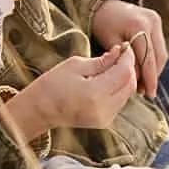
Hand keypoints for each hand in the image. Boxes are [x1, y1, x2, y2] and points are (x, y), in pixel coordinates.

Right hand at [0, 45, 138, 137]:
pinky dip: (119, 89)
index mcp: (95, 93)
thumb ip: (101, 61)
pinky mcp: (104, 121)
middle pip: (129, 85)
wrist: (39, 110)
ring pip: (127, 94)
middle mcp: (103, 109)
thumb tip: (118, 52)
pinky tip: (109, 79)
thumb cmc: (51, 84)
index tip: (125, 47)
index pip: (124, 73)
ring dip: (125, 78)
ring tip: (114, 65)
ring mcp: (105, 118)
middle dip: (129, 67)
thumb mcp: (75, 65)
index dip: (127, 58)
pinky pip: (119, 102)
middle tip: (121, 54)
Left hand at [91, 0, 165, 95]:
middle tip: (145, 92)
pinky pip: (159, 46)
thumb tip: (136, 80)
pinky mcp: (156, 22)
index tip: (148, 94)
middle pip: (158, 56)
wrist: (103, 5)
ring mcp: (156, 20)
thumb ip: (124, 61)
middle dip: (153, 76)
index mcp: (139, 26)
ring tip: (144, 85)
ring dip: (154, 69)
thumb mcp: (110, 44)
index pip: (148, 58)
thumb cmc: (102, 25)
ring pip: (161, 52)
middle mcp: (152, 21)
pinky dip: (153, 60)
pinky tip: (145, 71)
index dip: (149, 79)